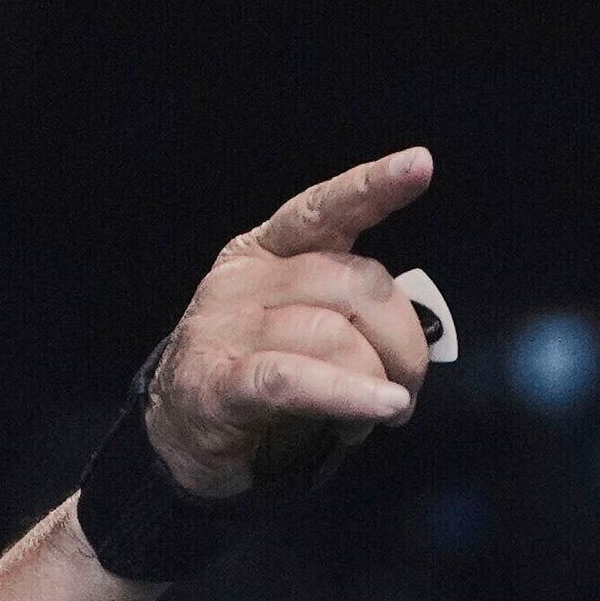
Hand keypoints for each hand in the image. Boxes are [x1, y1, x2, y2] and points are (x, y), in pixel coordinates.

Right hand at [141, 148, 438, 500]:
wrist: (179, 436)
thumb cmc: (261, 378)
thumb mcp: (311, 331)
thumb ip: (356, 316)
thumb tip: (419, 335)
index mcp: (269, 253)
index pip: (323, 209)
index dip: (372, 187)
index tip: (419, 164)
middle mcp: (247, 280)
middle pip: (355, 284)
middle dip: (403, 340)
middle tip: (407, 387)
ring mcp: (228, 328)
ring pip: (334, 334)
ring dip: (376, 382)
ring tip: (377, 416)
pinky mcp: (220, 383)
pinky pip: (297, 379)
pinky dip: (348, 394)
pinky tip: (382, 406)